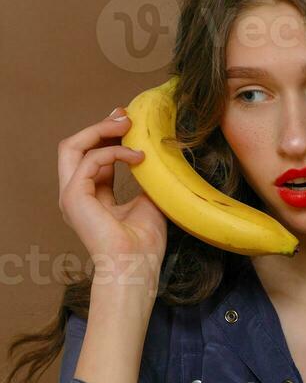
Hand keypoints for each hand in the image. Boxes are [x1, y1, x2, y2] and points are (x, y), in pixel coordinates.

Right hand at [58, 106, 166, 283]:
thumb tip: (155, 155)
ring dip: (101, 130)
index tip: (131, 121)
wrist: (136, 267)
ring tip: (128, 124)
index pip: (93, 156)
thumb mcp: (149, 201)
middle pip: (75, 146)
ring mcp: (71, 196)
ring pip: (72, 146)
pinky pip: (89, 160)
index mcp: (91, 196)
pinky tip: (137, 156)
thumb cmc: (144, 244)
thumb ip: (145, 178)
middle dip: (99, 126)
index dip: (109, 135)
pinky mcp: (73, 197)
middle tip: (125, 115)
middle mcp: (76, 194)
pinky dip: (113, 152)